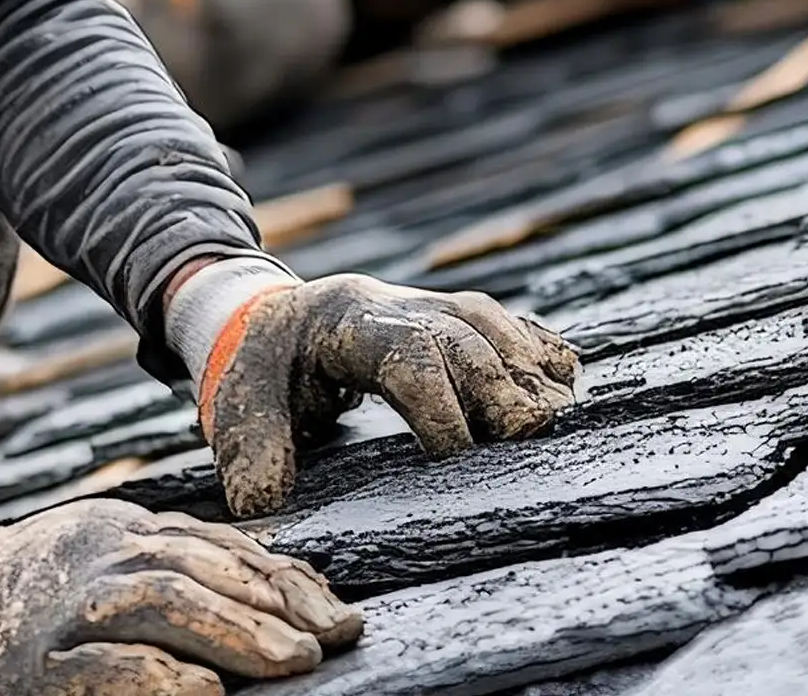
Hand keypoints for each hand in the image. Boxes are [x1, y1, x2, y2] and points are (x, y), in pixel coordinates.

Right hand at [0, 500, 361, 695]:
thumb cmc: (16, 606)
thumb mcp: (92, 565)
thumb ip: (168, 569)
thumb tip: (283, 597)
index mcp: (113, 529)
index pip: (215, 544)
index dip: (285, 579)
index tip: (340, 615)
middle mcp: (89, 558)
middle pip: (195, 565)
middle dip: (271, 603)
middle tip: (328, 640)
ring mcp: (58, 612)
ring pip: (158, 603)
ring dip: (235, 632)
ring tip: (291, 663)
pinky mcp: (30, 671)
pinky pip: (103, 670)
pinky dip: (161, 680)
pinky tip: (206, 693)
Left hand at [174, 268, 579, 517]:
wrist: (276, 320)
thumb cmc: (263, 368)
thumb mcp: (240, 401)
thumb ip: (250, 448)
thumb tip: (261, 503)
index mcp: (345, 319)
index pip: (406, 355)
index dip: (438, 405)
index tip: (455, 458)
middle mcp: (398, 304)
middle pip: (463, 336)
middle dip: (497, 386)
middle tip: (525, 436)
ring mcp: (431, 306)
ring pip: (492, 324)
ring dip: (526, 368)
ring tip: (555, 418)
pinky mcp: (454, 320)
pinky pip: (508, 322)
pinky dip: (539, 349)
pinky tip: (568, 381)